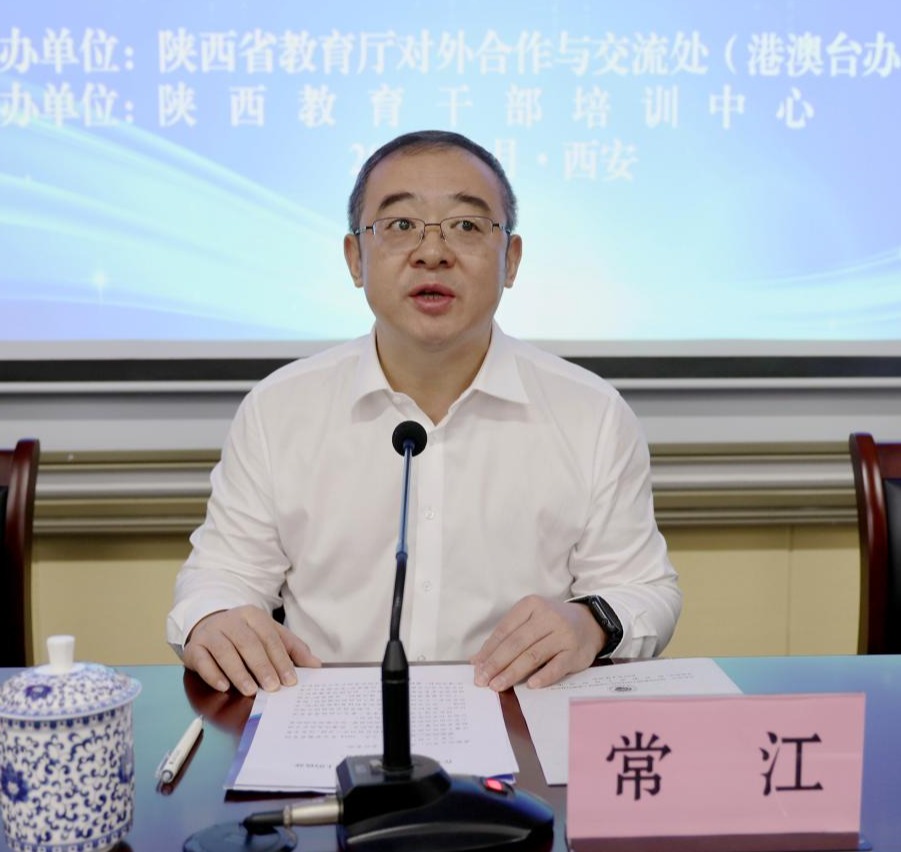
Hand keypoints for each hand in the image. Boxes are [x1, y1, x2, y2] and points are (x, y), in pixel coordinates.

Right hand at [183, 605, 320, 695]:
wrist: (208, 625)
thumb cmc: (245, 634)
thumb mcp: (269, 635)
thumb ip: (292, 648)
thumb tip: (315, 665)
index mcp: (253, 615)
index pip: (269, 637)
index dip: (281, 659)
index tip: (291, 680)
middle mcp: (231, 621)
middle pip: (248, 643)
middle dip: (262, 666)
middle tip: (273, 687)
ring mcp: (211, 633)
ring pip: (224, 651)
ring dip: (238, 672)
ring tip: (250, 690)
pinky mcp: (194, 647)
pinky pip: (203, 660)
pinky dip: (213, 674)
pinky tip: (223, 686)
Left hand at [470, 595, 603, 690]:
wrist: (589, 623)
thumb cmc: (552, 624)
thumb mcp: (530, 620)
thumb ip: (507, 637)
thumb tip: (478, 661)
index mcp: (531, 605)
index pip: (505, 630)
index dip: (489, 650)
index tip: (476, 667)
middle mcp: (547, 617)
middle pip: (516, 643)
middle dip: (496, 663)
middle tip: (482, 680)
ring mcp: (563, 634)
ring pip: (533, 655)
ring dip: (512, 672)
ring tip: (497, 685)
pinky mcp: (575, 651)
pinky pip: (556, 666)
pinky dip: (543, 676)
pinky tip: (530, 686)